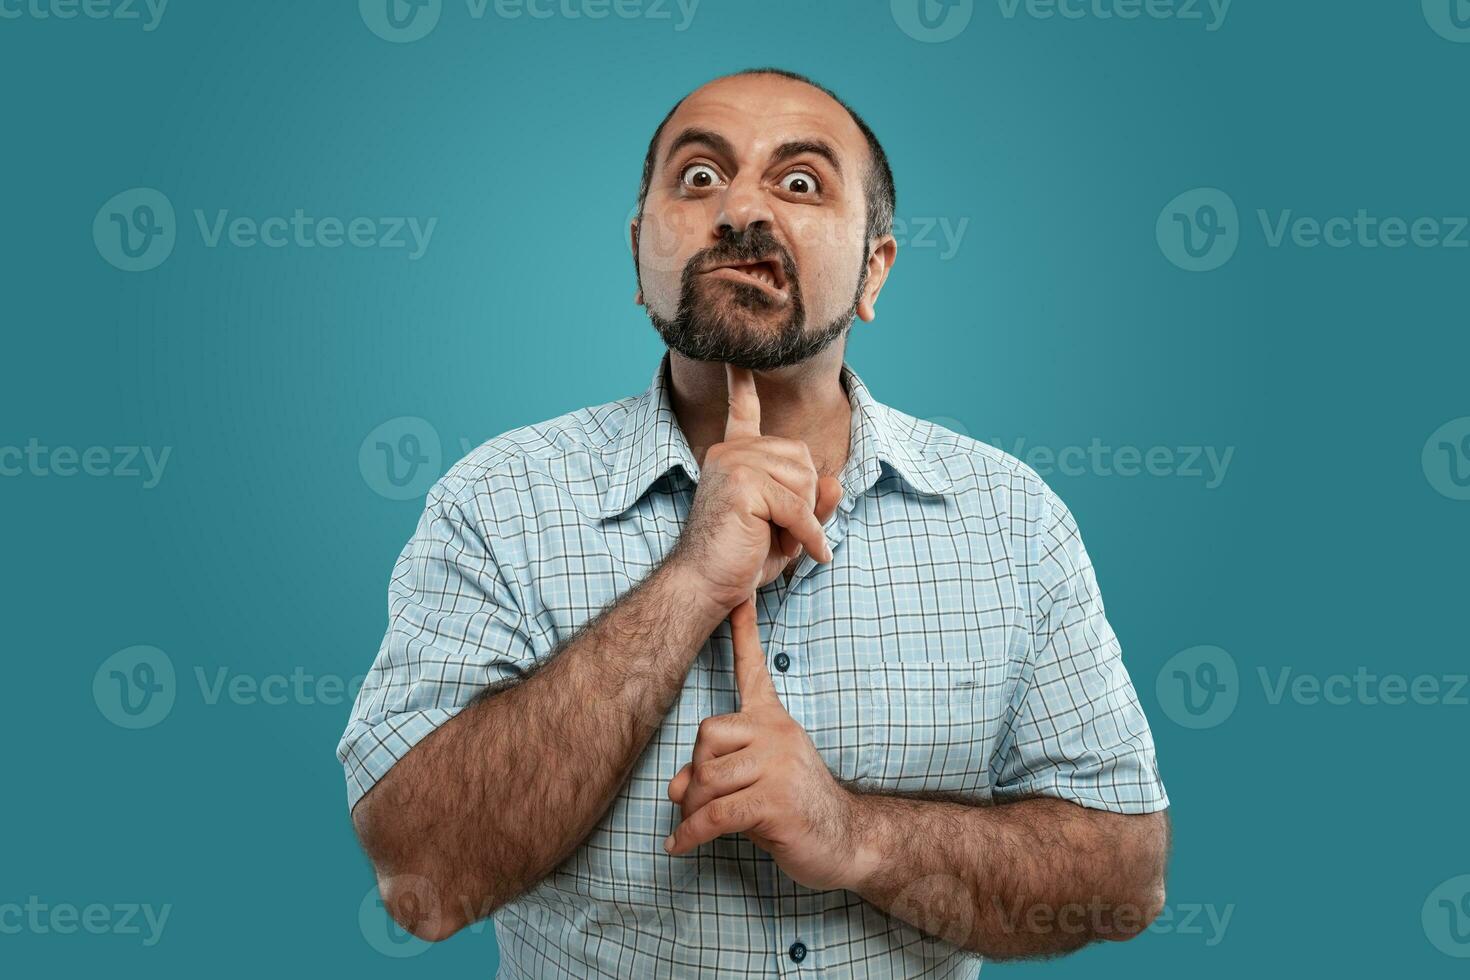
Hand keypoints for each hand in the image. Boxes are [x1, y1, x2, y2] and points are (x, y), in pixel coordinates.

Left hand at [664, 597, 863, 891]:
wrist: (845, 841)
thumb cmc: (795, 809)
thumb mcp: (751, 783)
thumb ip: (712, 774)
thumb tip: (674, 787)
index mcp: (773, 721)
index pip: (754, 670)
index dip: (745, 632)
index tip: (739, 594)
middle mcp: (777, 733)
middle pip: (706, 735)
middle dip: (693, 774)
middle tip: (696, 804)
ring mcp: (778, 764)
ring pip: (707, 777)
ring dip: (692, 809)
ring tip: (696, 827)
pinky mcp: (774, 800)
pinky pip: (715, 813)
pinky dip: (691, 833)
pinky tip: (679, 846)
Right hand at [669, 364, 843, 614]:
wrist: (705, 585)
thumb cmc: (740, 558)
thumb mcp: (787, 527)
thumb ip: (813, 502)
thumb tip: (836, 481)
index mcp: (734, 454)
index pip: (743, 410)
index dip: (742, 384)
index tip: (737, 358)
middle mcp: (732, 451)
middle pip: (802, 460)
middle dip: (806, 501)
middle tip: (784, 533)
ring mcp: (735, 463)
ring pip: (803, 482)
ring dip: (805, 521)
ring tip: (781, 542)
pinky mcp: (743, 484)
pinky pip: (797, 507)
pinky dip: (808, 535)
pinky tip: (807, 553)